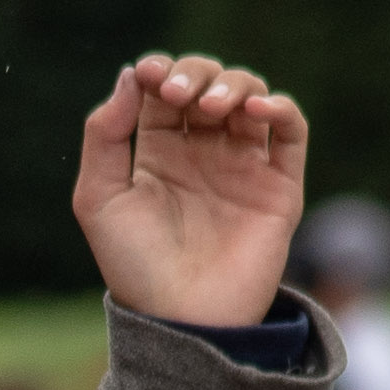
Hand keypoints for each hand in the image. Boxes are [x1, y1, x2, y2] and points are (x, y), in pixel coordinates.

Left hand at [72, 54, 307, 327]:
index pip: (163, 91)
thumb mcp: (99, 198)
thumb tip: (130, 75)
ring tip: (211, 107)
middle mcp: (202, 153)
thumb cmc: (134, 265)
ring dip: (233, 84)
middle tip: (177, 94)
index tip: (149, 74)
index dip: (158, 71)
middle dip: (194, 74)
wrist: (182, 319)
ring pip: (249, 96)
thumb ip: (104, 135)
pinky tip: (256, 108)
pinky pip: (290, 131)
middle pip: (206, 84)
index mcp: (157, 153)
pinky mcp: (279, 184)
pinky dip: (280, 107)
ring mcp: (242, 165)